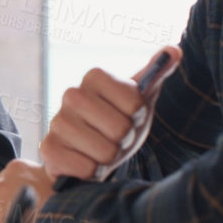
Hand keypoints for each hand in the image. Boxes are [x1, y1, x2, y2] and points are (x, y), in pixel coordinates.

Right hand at [41, 48, 173, 178]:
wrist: (91, 152)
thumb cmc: (118, 122)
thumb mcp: (141, 99)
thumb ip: (158, 73)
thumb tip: (175, 50)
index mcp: (94, 77)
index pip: (135, 103)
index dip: (138, 116)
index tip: (130, 115)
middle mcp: (71, 94)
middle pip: (120, 129)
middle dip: (124, 140)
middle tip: (117, 137)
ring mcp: (57, 121)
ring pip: (105, 152)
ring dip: (109, 158)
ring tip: (101, 151)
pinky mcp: (48, 148)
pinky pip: (86, 168)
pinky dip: (93, 172)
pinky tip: (86, 162)